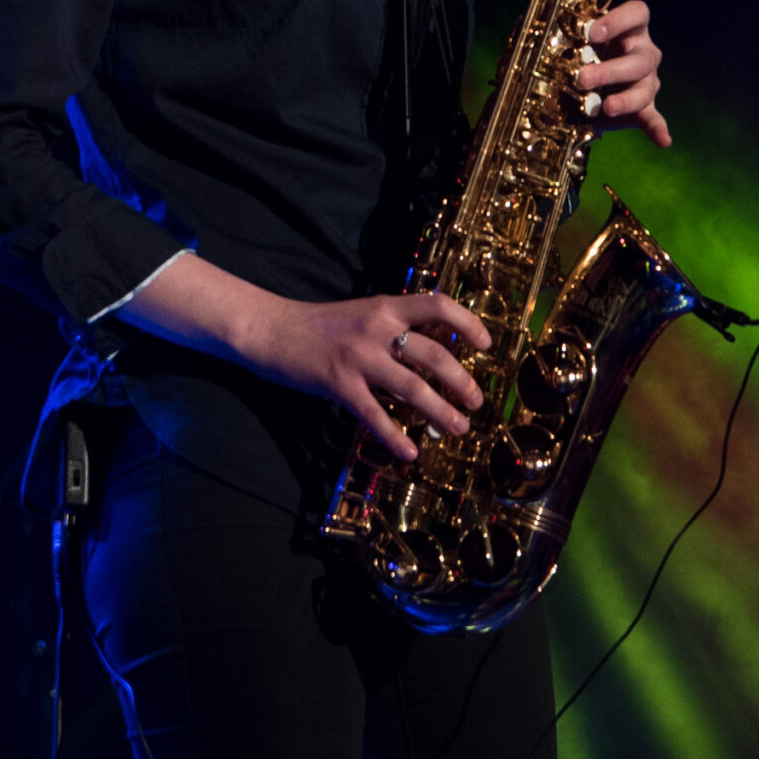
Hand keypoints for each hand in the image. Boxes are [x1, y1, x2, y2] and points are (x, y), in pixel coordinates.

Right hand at [116, 255, 491, 462]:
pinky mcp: (338, 382)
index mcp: (386, 307)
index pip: (438, 305)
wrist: (272, 330)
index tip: (487, 345)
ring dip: (440, 411)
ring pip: (412, 387)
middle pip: (434, 354)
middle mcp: (377, 328)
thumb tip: (435, 350)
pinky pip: (374, 414)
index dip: (468, 323)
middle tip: (476, 402)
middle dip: (462, 381)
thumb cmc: (321, 325)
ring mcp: (358, 356)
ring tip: (458, 428)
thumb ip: (395, 327)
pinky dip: (395, 436)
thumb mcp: (363, 314)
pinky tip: (410, 453)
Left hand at [577, 0, 670, 146]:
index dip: (619, 20)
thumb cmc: (579, 48)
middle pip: (641, 57)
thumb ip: (550, 10)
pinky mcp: (642, 108)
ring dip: (626, 99)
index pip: (638, 13)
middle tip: (582, 78)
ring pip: (645, 88)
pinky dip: (658, 128)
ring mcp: (646, 81)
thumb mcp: (567, 30)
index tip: (592, 32)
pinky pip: (653, 118)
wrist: (585, 82)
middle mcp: (643, 52)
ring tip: (606, 107)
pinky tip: (663, 141)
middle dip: (612, 69)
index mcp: (629, 27)